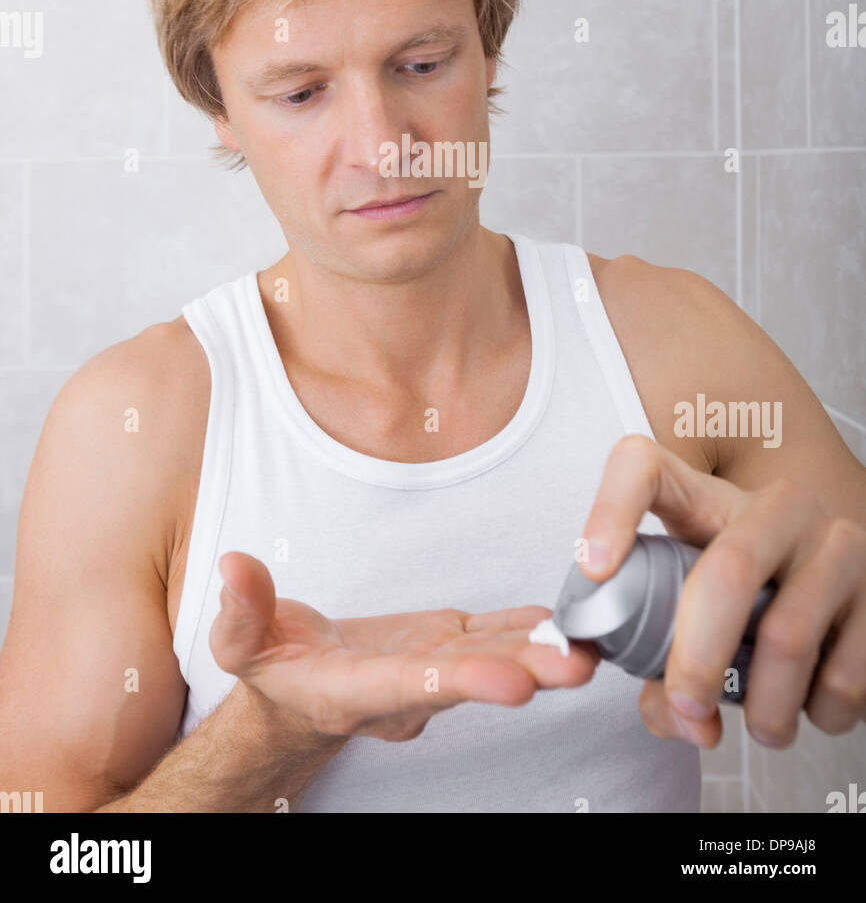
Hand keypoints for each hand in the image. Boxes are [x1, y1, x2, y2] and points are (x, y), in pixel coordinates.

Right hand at [211, 551, 598, 742]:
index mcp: (355, 690)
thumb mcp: (240, 643)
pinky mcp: (447, 645)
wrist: (298, 693)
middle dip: (524, 671)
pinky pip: (493, 637)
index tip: (511, 682)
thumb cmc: (271, 668)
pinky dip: (529, 627)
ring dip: (541, 652)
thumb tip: (236, 566)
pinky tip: (565, 618)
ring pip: (491, 658)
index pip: (412, 686)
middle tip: (575, 664)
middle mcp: (406, 689)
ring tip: (592, 645)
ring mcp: (432, 669)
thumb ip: (241, 609)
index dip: (461, 682)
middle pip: (470, 679)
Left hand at [578, 434, 865, 749]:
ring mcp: (836, 543)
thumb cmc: (747, 592)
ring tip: (759, 726)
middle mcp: (778, 506)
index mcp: (709, 496)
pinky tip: (807, 706)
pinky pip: (845, 673)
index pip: (644, 467)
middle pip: (729, 571)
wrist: (838, 585)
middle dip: (697, 657)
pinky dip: (818, 714)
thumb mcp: (693, 594)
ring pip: (789, 636)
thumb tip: (645, 702)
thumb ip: (649, 646)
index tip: (592, 569)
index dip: (612, 510)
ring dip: (764, 708)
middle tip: (684, 706)